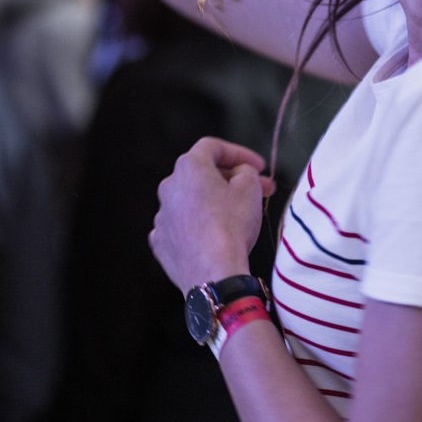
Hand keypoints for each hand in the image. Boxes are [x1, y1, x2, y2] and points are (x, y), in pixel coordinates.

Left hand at [150, 138, 277, 290]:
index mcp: (189, 168)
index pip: (213, 147)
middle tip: (259, 190)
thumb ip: (246, 171)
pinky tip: (214, 235)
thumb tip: (240, 173)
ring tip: (238, 216)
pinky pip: (182, 226)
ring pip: (191, 201)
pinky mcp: (161, 242)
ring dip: (214, 203)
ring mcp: (162, 216)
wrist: (213, 273)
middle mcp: (169, 187)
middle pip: (202, 175)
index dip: (240, 153)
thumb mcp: (250, 188)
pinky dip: (198, 226)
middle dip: (232, 180)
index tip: (258, 166)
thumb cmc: (231, 226)